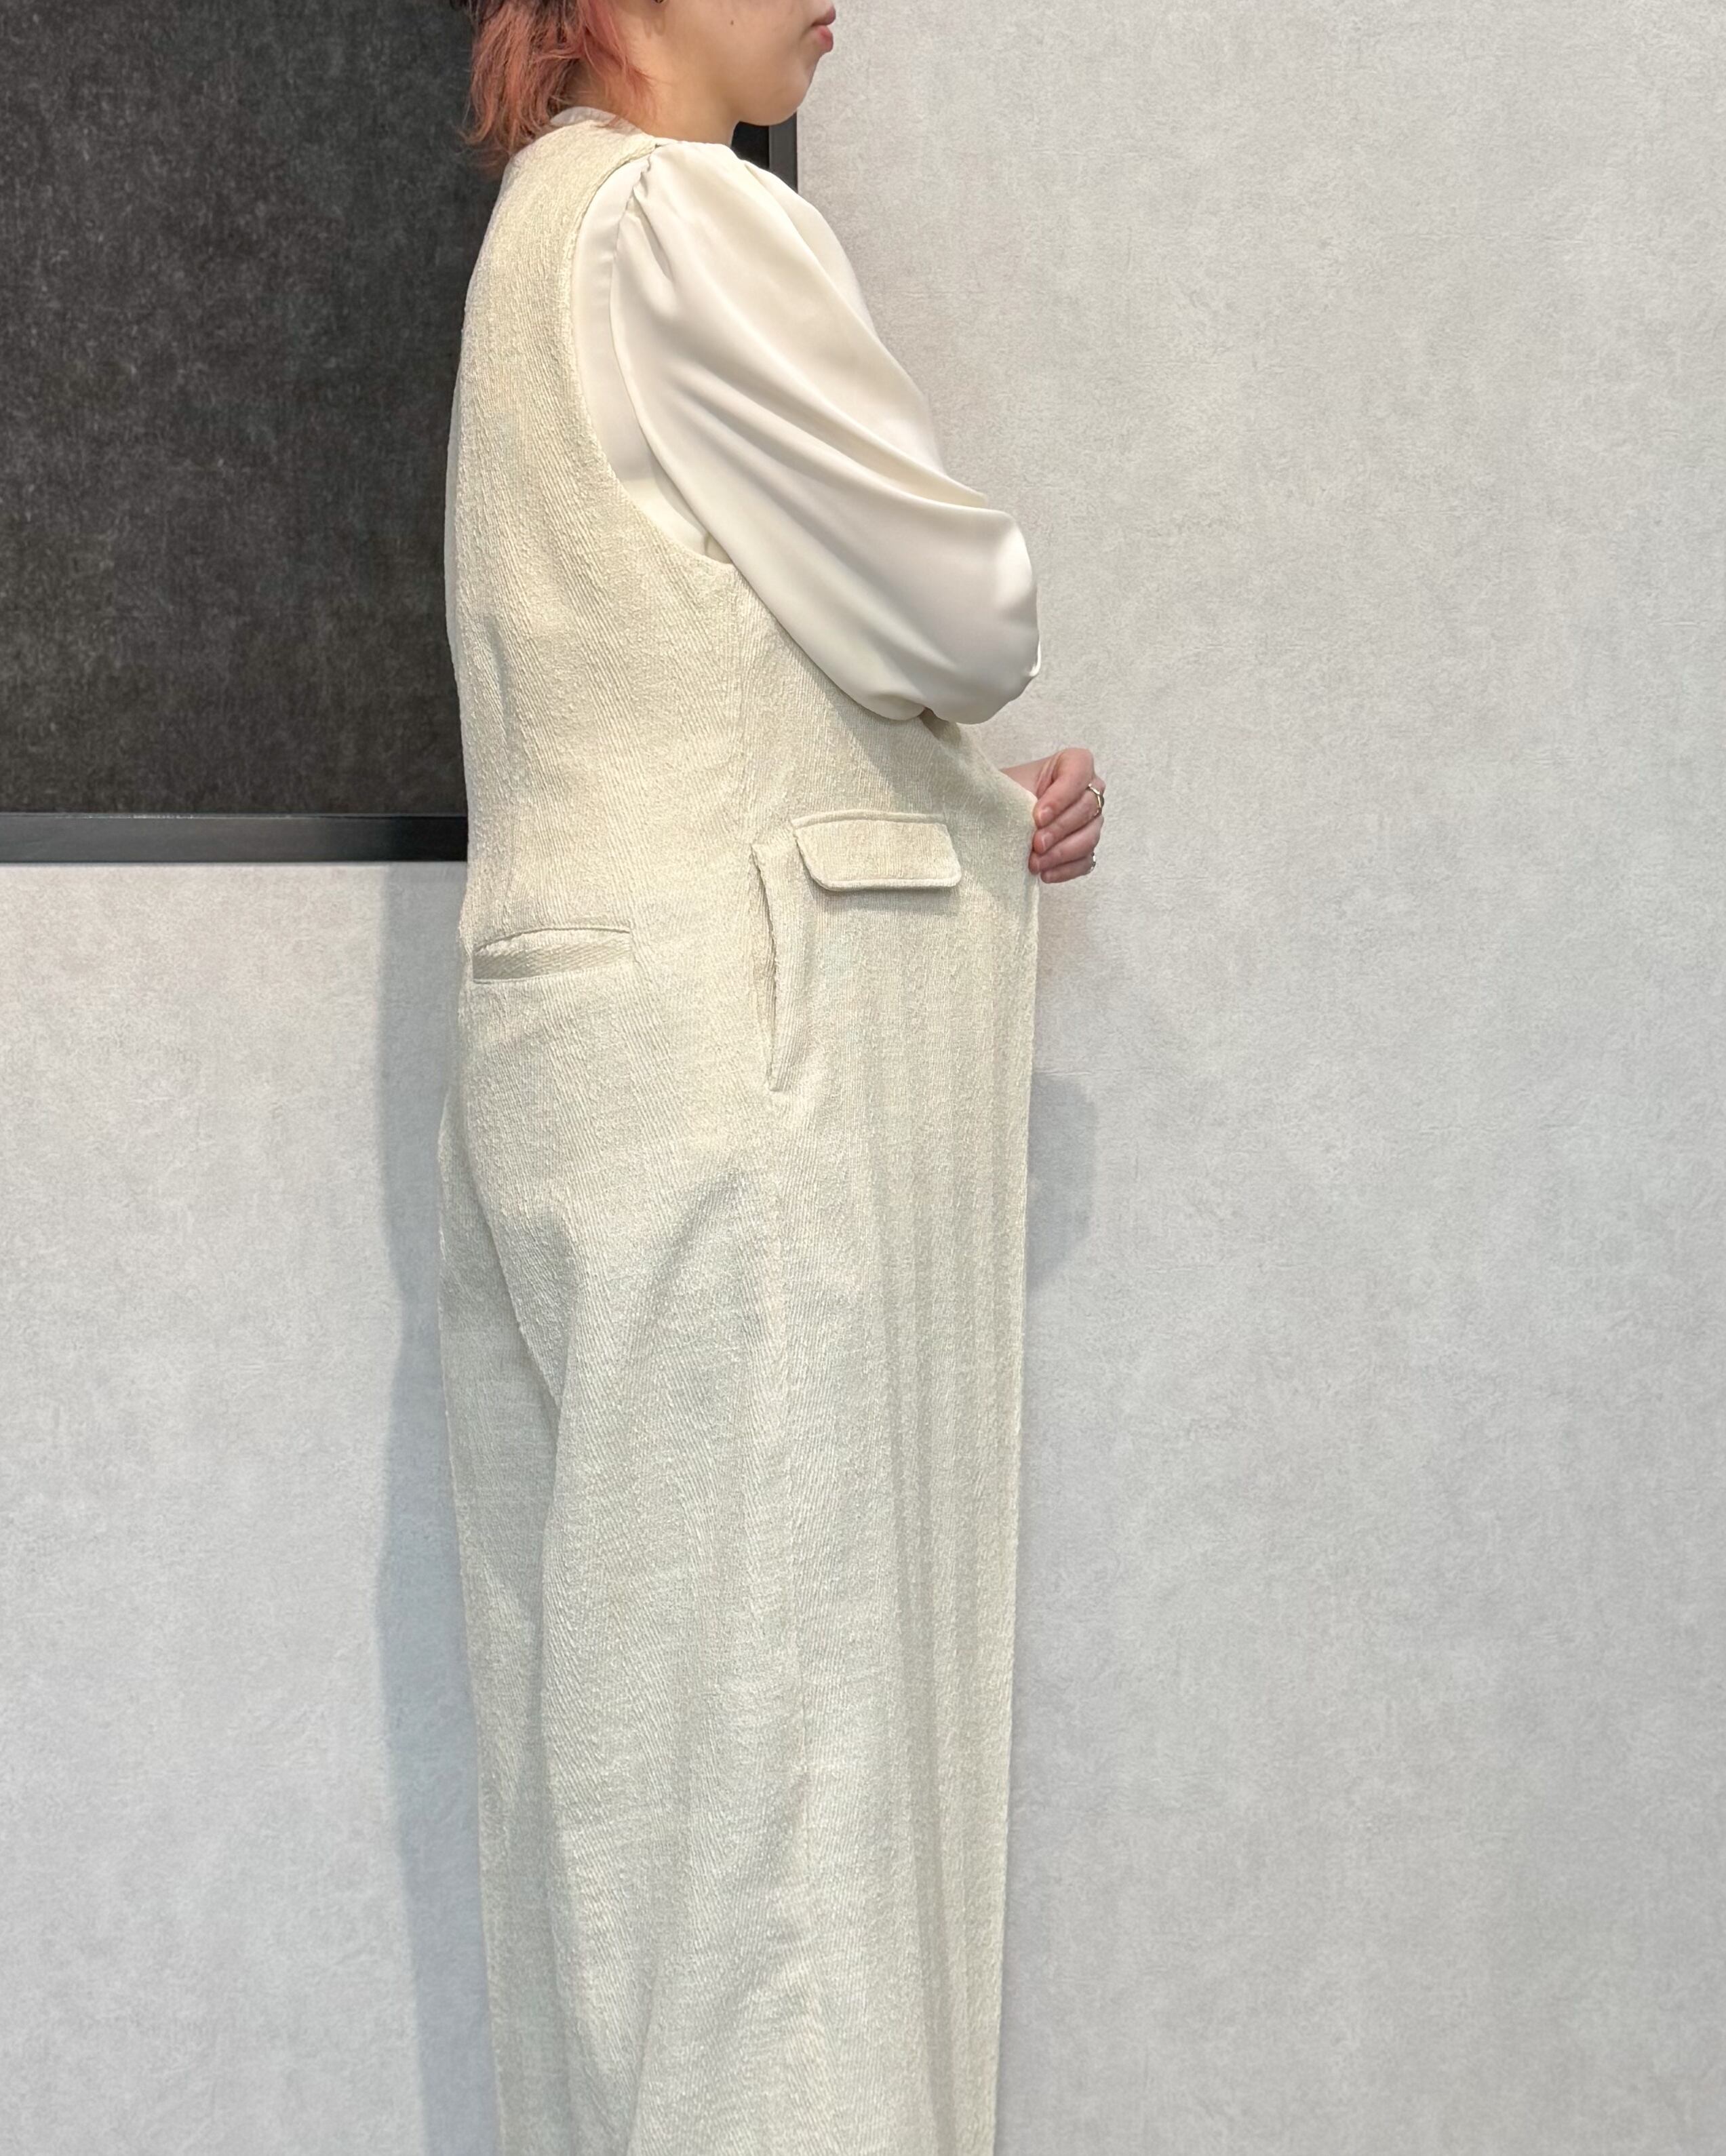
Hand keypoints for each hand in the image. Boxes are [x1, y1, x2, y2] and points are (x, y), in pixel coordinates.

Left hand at [1001, 748, 1104, 882]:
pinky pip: (1086, 860)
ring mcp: (1091, 820)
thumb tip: (1025, 813)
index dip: (1061, 796)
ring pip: (1090, 836)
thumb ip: (1020, 790)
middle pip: (1087, 808)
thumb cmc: (1006, 794)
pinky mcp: (1086, 846)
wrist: (999, 814)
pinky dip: (1066, 870)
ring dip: (1062, 853)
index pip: (1079, 773)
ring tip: (1036, 863)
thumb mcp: (1009, 784)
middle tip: (1036, 844)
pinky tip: (1045, 875)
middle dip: (1059, 829)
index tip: (1038, 817)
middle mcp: (1089, 790)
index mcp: (1073, 764)